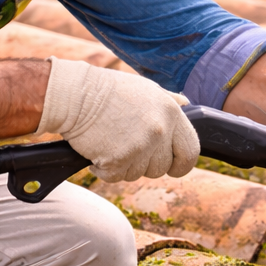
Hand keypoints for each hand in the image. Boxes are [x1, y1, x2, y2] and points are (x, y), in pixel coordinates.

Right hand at [38, 58, 198, 181]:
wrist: (74, 94)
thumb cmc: (108, 90)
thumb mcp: (145, 89)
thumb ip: (169, 100)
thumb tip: (187, 104)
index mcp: (171, 113)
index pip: (191, 151)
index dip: (182, 164)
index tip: (173, 168)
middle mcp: (160, 130)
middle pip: (162, 167)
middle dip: (146, 165)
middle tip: (127, 149)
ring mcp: (140, 146)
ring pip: (138, 174)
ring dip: (123, 165)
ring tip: (110, 143)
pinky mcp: (118, 159)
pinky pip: (115, 177)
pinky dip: (103, 170)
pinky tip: (97, 151)